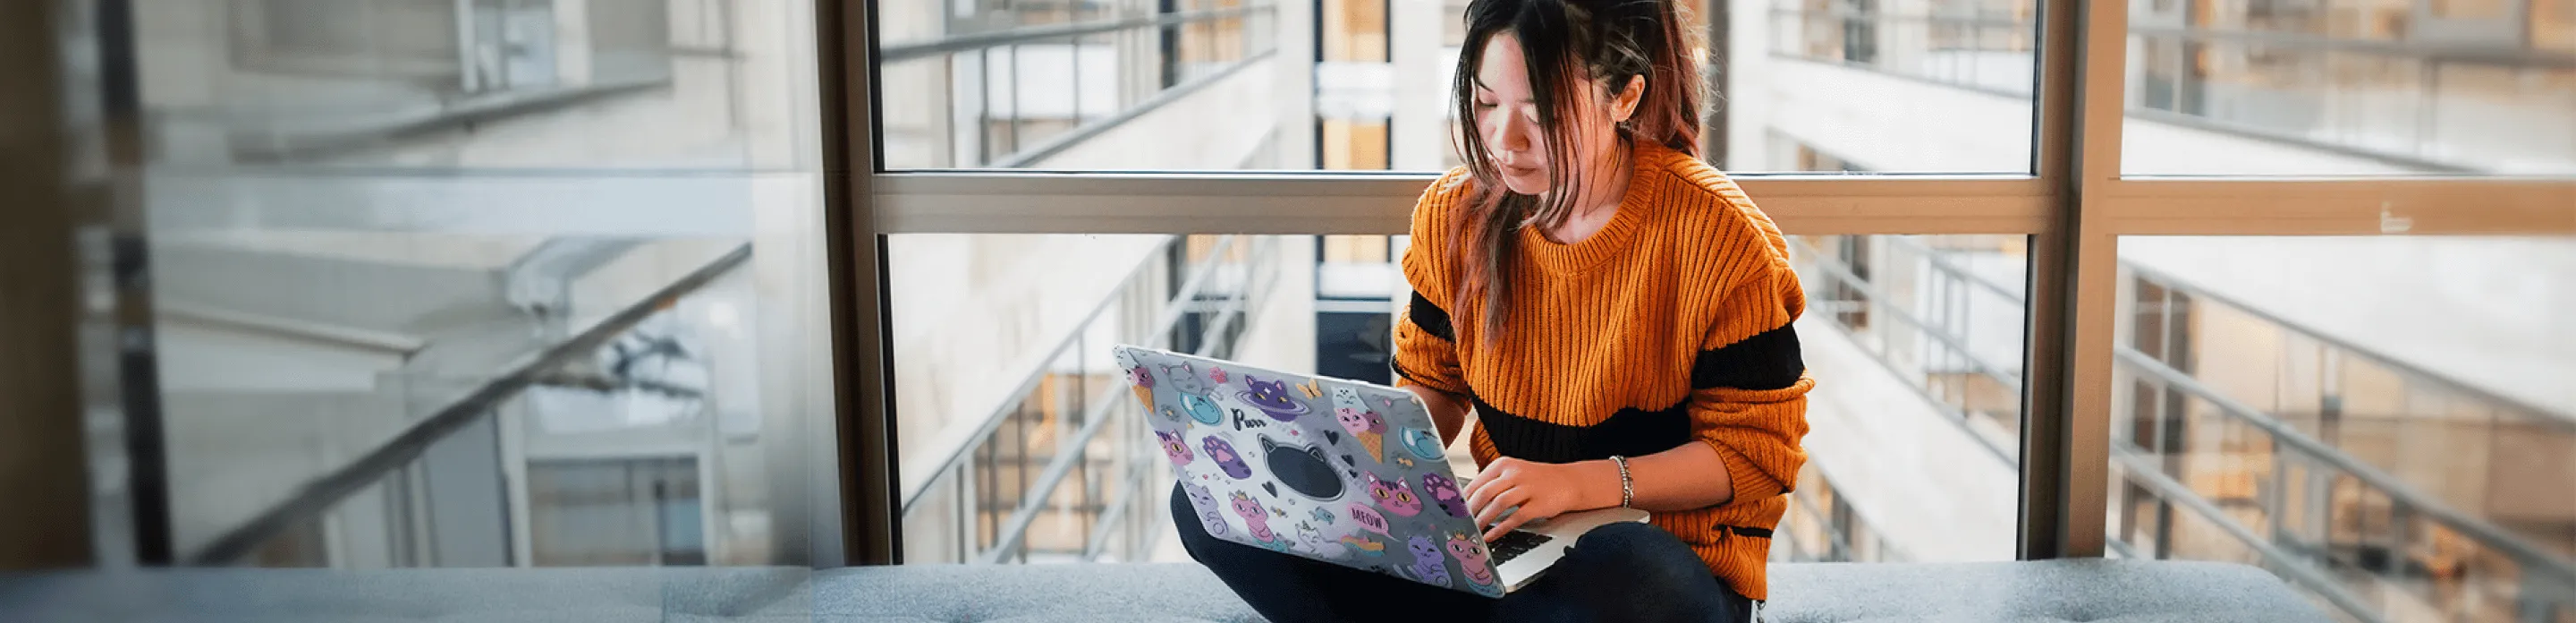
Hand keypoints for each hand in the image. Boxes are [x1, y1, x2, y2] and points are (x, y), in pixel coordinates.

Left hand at [1461, 457, 1617, 541]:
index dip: (1463, 499)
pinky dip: (1500, 528)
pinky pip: (1514, 518)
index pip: (1477, 482)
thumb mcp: (1513, 473)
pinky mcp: (1537, 503)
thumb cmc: (1537, 480)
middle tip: (1461, 523)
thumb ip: (1493, 483)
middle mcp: (1514, 474)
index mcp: (1504, 464)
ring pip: (1497, 505)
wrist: (1569, 481)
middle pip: (1485, 493)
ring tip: (1475, 531)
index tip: (1454, 511)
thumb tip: (1467, 502)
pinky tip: (1492, 535)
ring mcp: (1527, 488)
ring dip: (1483, 520)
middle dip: (1470, 511)